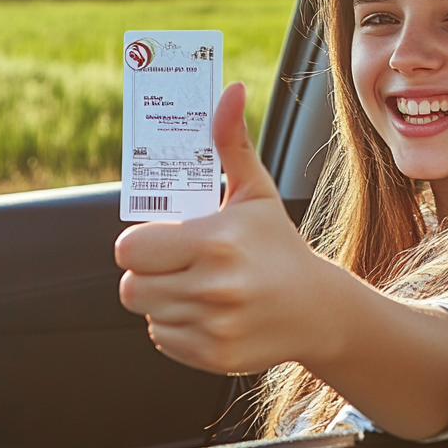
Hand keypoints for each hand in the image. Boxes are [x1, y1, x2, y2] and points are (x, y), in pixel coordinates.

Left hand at [116, 82, 447, 439]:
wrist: (318, 308)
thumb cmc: (278, 244)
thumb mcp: (255, 192)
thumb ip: (230, 142)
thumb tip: (228, 90)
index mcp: (215, 242)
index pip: (129, 250)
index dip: (139, 244)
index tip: (161, 239)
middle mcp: (213, 288)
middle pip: (130, 287)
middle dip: (146, 273)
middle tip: (174, 262)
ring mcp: (214, 327)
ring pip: (146, 313)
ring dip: (161, 298)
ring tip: (196, 284)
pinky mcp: (214, 357)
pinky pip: (163, 338)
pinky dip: (176, 326)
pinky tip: (207, 310)